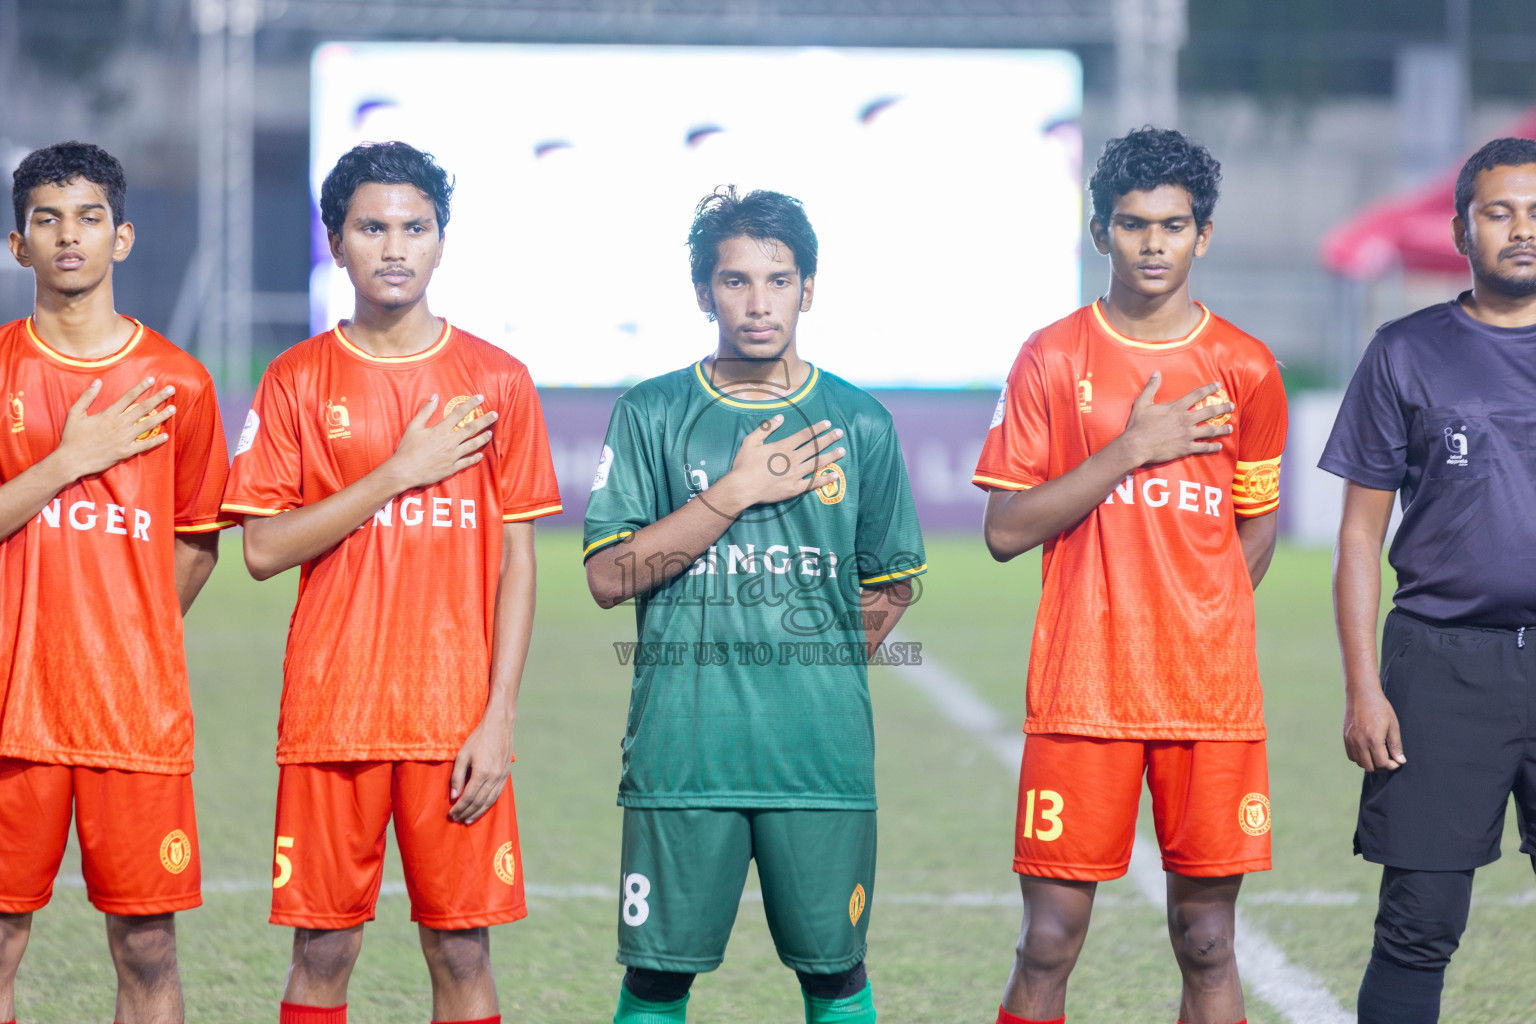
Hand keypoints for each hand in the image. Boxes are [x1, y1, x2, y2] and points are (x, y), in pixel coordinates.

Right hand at [53, 377, 175, 480]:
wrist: (71, 460)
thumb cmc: (72, 437)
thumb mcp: (75, 413)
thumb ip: (87, 397)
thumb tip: (98, 381)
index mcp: (108, 414)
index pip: (128, 397)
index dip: (141, 387)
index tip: (152, 380)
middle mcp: (119, 425)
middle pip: (143, 408)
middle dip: (158, 398)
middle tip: (172, 390)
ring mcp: (124, 439)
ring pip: (147, 425)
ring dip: (162, 416)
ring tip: (174, 409)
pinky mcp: (125, 452)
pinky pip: (144, 445)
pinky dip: (155, 441)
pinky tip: (166, 436)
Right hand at [384, 394, 495, 491]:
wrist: (404, 471)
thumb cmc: (407, 449)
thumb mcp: (413, 427)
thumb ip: (425, 411)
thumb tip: (434, 396)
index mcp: (440, 430)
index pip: (459, 413)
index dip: (471, 404)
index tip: (480, 398)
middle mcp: (449, 442)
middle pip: (471, 428)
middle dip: (485, 420)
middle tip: (495, 414)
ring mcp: (452, 456)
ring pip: (473, 445)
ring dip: (483, 438)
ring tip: (490, 433)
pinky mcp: (451, 468)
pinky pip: (467, 462)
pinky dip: (474, 458)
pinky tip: (480, 455)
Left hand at [448, 715, 512, 824]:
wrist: (499, 727)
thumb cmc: (478, 739)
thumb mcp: (462, 755)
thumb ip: (457, 776)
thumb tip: (454, 796)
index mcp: (481, 772)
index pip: (468, 797)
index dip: (459, 808)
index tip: (451, 814)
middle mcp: (493, 777)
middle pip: (479, 802)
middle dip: (466, 813)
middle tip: (457, 820)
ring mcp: (501, 777)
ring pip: (489, 801)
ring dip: (477, 813)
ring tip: (467, 820)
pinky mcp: (506, 776)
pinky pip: (497, 795)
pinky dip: (488, 805)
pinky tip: (481, 809)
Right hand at [714, 415, 843, 511]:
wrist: (742, 488)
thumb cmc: (744, 464)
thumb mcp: (751, 441)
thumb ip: (766, 428)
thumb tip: (780, 417)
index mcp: (783, 447)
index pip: (805, 435)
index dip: (817, 428)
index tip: (827, 423)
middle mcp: (792, 459)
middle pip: (815, 447)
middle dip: (829, 438)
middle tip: (840, 433)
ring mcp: (795, 474)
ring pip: (817, 463)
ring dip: (831, 456)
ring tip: (842, 451)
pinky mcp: (795, 488)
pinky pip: (813, 483)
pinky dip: (824, 479)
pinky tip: (834, 475)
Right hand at [1116, 373, 1232, 467]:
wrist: (1136, 446)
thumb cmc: (1138, 425)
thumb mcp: (1142, 403)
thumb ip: (1151, 387)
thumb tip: (1156, 373)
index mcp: (1176, 408)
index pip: (1197, 395)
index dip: (1209, 389)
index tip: (1218, 385)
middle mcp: (1185, 420)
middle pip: (1209, 412)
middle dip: (1222, 408)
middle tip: (1231, 406)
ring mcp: (1187, 435)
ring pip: (1210, 431)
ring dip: (1222, 429)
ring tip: (1230, 428)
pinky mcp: (1185, 448)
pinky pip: (1203, 447)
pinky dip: (1212, 447)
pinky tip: (1219, 446)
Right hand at [1343, 685, 1405, 770]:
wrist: (1361, 694)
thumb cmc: (1380, 707)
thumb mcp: (1393, 725)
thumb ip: (1396, 745)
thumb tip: (1400, 761)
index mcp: (1374, 739)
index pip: (1382, 763)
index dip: (1392, 765)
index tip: (1397, 761)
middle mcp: (1360, 742)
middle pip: (1370, 767)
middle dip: (1381, 766)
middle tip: (1388, 759)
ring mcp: (1351, 740)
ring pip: (1360, 763)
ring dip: (1370, 763)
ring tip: (1378, 755)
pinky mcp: (1345, 737)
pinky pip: (1351, 756)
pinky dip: (1360, 758)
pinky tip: (1368, 751)